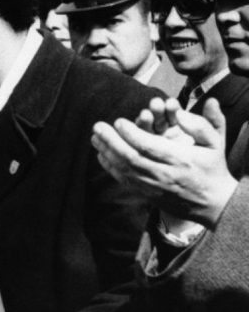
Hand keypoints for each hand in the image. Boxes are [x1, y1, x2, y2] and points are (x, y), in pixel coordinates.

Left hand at [91, 97, 236, 226]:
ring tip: (95, 137)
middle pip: (131, 157)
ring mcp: (153, 186)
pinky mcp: (147, 194)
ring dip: (106, 152)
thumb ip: (204, 124)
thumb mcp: (215, 144)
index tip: (118, 121)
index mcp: (179, 159)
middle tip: (97, 126)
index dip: (131, 133)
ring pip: (124, 169)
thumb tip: (195, 108)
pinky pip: (124, 180)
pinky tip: (101, 154)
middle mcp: (164, 174)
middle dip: (111, 141)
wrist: (213, 203)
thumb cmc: (212, 167)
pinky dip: (110, 167)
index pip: (149, 146)